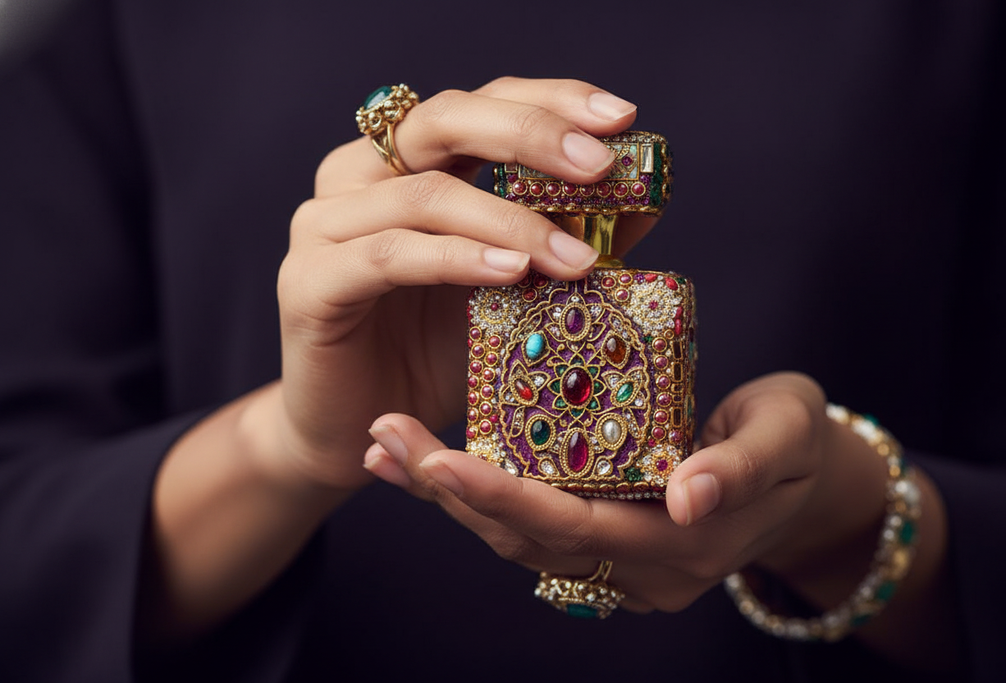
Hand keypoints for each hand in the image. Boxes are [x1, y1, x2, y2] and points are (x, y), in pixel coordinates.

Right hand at [143, 78, 648, 641]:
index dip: (548, 101)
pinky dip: (455, 259)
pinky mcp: (309, 281)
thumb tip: (642, 201)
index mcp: (404, 162)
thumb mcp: (511, 290)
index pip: (479, 105)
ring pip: (424, 194)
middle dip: (531, 136)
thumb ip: (559, 237)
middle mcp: (357, 177)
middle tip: (598, 165)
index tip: (619, 117)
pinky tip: (510, 273)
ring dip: (510, 221)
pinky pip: (388, 256)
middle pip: (444, 120)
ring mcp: (324, 225)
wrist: (359, 427)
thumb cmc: (433, 354)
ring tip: (575, 256)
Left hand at [363, 372, 889, 611]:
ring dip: (449, 497)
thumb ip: (742, 468)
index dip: (504, 497)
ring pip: (518, 538)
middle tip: (388, 440)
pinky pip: (530, 526)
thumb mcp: (788, 437)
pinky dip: (477, 496)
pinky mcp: (605, 538)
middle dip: (451, 493)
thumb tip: (687, 499)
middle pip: (527, 539)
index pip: (576, 526)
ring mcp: (620, 562)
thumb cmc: (800, 442)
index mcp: (681, 546)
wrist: (809, 480)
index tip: (439, 459)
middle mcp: (640, 568)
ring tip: (389, 448)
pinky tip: (430, 464)